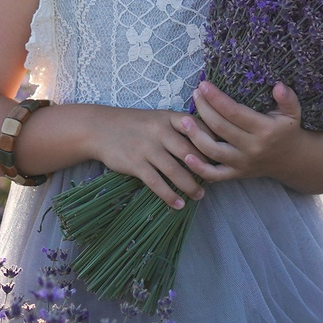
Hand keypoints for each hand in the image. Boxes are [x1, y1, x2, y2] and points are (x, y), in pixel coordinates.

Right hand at [94, 105, 214, 209]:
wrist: (99, 128)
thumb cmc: (134, 124)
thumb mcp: (157, 118)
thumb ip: (179, 127)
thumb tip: (207, 143)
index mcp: (168, 118)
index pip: (198, 129)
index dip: (212, 144)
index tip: (222, 156)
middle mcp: (159, 131)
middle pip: (190, 152)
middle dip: (204, 168)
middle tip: (215, 180)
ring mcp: (147, 148)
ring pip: (175, 170)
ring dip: (190, 186)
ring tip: (199, 195)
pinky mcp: (135, 163)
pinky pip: (157, 183)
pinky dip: (169, 195)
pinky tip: (178, 204)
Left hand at [171, 81, 303, 185]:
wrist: (291, 161)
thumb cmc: (287, 131)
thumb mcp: (293, 113)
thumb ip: (288, 99)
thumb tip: (279, 86)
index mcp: (264, 130)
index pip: (234, 112)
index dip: (216, 98)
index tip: (204, 85)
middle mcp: (252, 147)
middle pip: (220, 127)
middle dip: (204, 109)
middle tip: (194, 95)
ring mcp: (242, 163)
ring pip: (213, 151)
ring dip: (195, 136)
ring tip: (184, 120)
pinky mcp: (236, 174)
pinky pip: (214, 174)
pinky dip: (199, 168)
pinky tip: (186, 156)